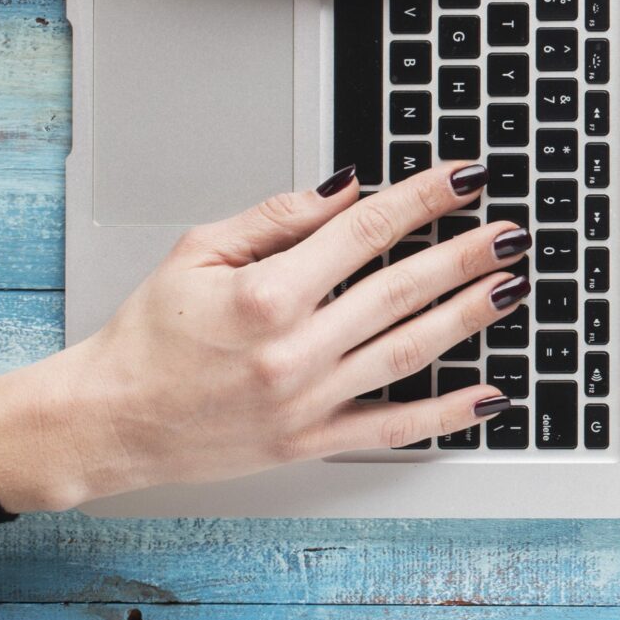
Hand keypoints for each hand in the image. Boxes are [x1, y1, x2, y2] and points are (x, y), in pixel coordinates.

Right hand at [0, 162, 528, 511]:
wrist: (107, 421)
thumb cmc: (147, 337)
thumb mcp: (197, 253)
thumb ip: (277, 218)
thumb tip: (347, 187)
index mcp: (265, 294)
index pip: (365, 231)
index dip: (423, 199)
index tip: (465, 178)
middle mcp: (292, 349)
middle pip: (400, 289)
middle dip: (466, 255)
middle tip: (512, 232)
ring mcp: (307, 400)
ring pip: (409, 350)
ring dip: (467, 316)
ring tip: (511, 286)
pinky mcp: (311, 441)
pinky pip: (393, 426)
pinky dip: (446, 412)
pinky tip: (490, 392)